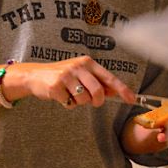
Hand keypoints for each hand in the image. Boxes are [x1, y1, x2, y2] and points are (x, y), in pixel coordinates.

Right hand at [18, 56, 134, 107]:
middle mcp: (78, 67)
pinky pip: (70, 104)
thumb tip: (115, 91)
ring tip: (71, 95)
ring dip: (79, 103)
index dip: (122, 89)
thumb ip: (97, 81)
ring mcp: (66, 76)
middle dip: (97, 101)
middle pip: (97, 91)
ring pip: (83, 99)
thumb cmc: (62, 76)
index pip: (109, 77)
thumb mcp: (81, 74)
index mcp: (87, 63)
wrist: (35, 75)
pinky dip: (67, 104)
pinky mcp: (55, 86)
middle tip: (91, 102)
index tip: (132, 99)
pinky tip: (60, 96)